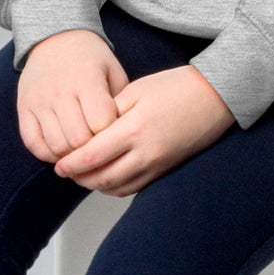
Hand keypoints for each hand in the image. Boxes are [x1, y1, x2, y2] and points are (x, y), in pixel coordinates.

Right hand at [17, 29, 128, 162]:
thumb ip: (120, 102)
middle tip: (100, 149)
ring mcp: (39, 101)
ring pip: (56, 146)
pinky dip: (48, 154)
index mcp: (87, 80)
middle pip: (78, 139)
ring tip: (82, 152)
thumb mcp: (113, 72)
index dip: (112, 135)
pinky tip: (61, 150)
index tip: (116, 135)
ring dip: (72, 156)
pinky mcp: (23, 108)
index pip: (101, 123)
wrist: (55, 38)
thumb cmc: (92, 60)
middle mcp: (60, 91)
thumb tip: (121, 136)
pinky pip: (32, 143)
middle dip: (93, 150)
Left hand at [51, 65, 235, 195]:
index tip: (58, 164)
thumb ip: (108, 112)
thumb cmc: (177, 87)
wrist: (215, 96)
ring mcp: (157, 164)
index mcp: (134, 129)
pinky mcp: (165, 169)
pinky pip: (134, 188)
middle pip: (101, 178)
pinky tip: (107, 177)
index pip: (91, 156)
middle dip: (79, 178)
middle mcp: (145, 152)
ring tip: (83, 175)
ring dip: (96, 185)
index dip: (70, 164)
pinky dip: (115, 188)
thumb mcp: (135, 90)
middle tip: (65, 171)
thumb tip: (87, 133)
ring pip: (117, 188)